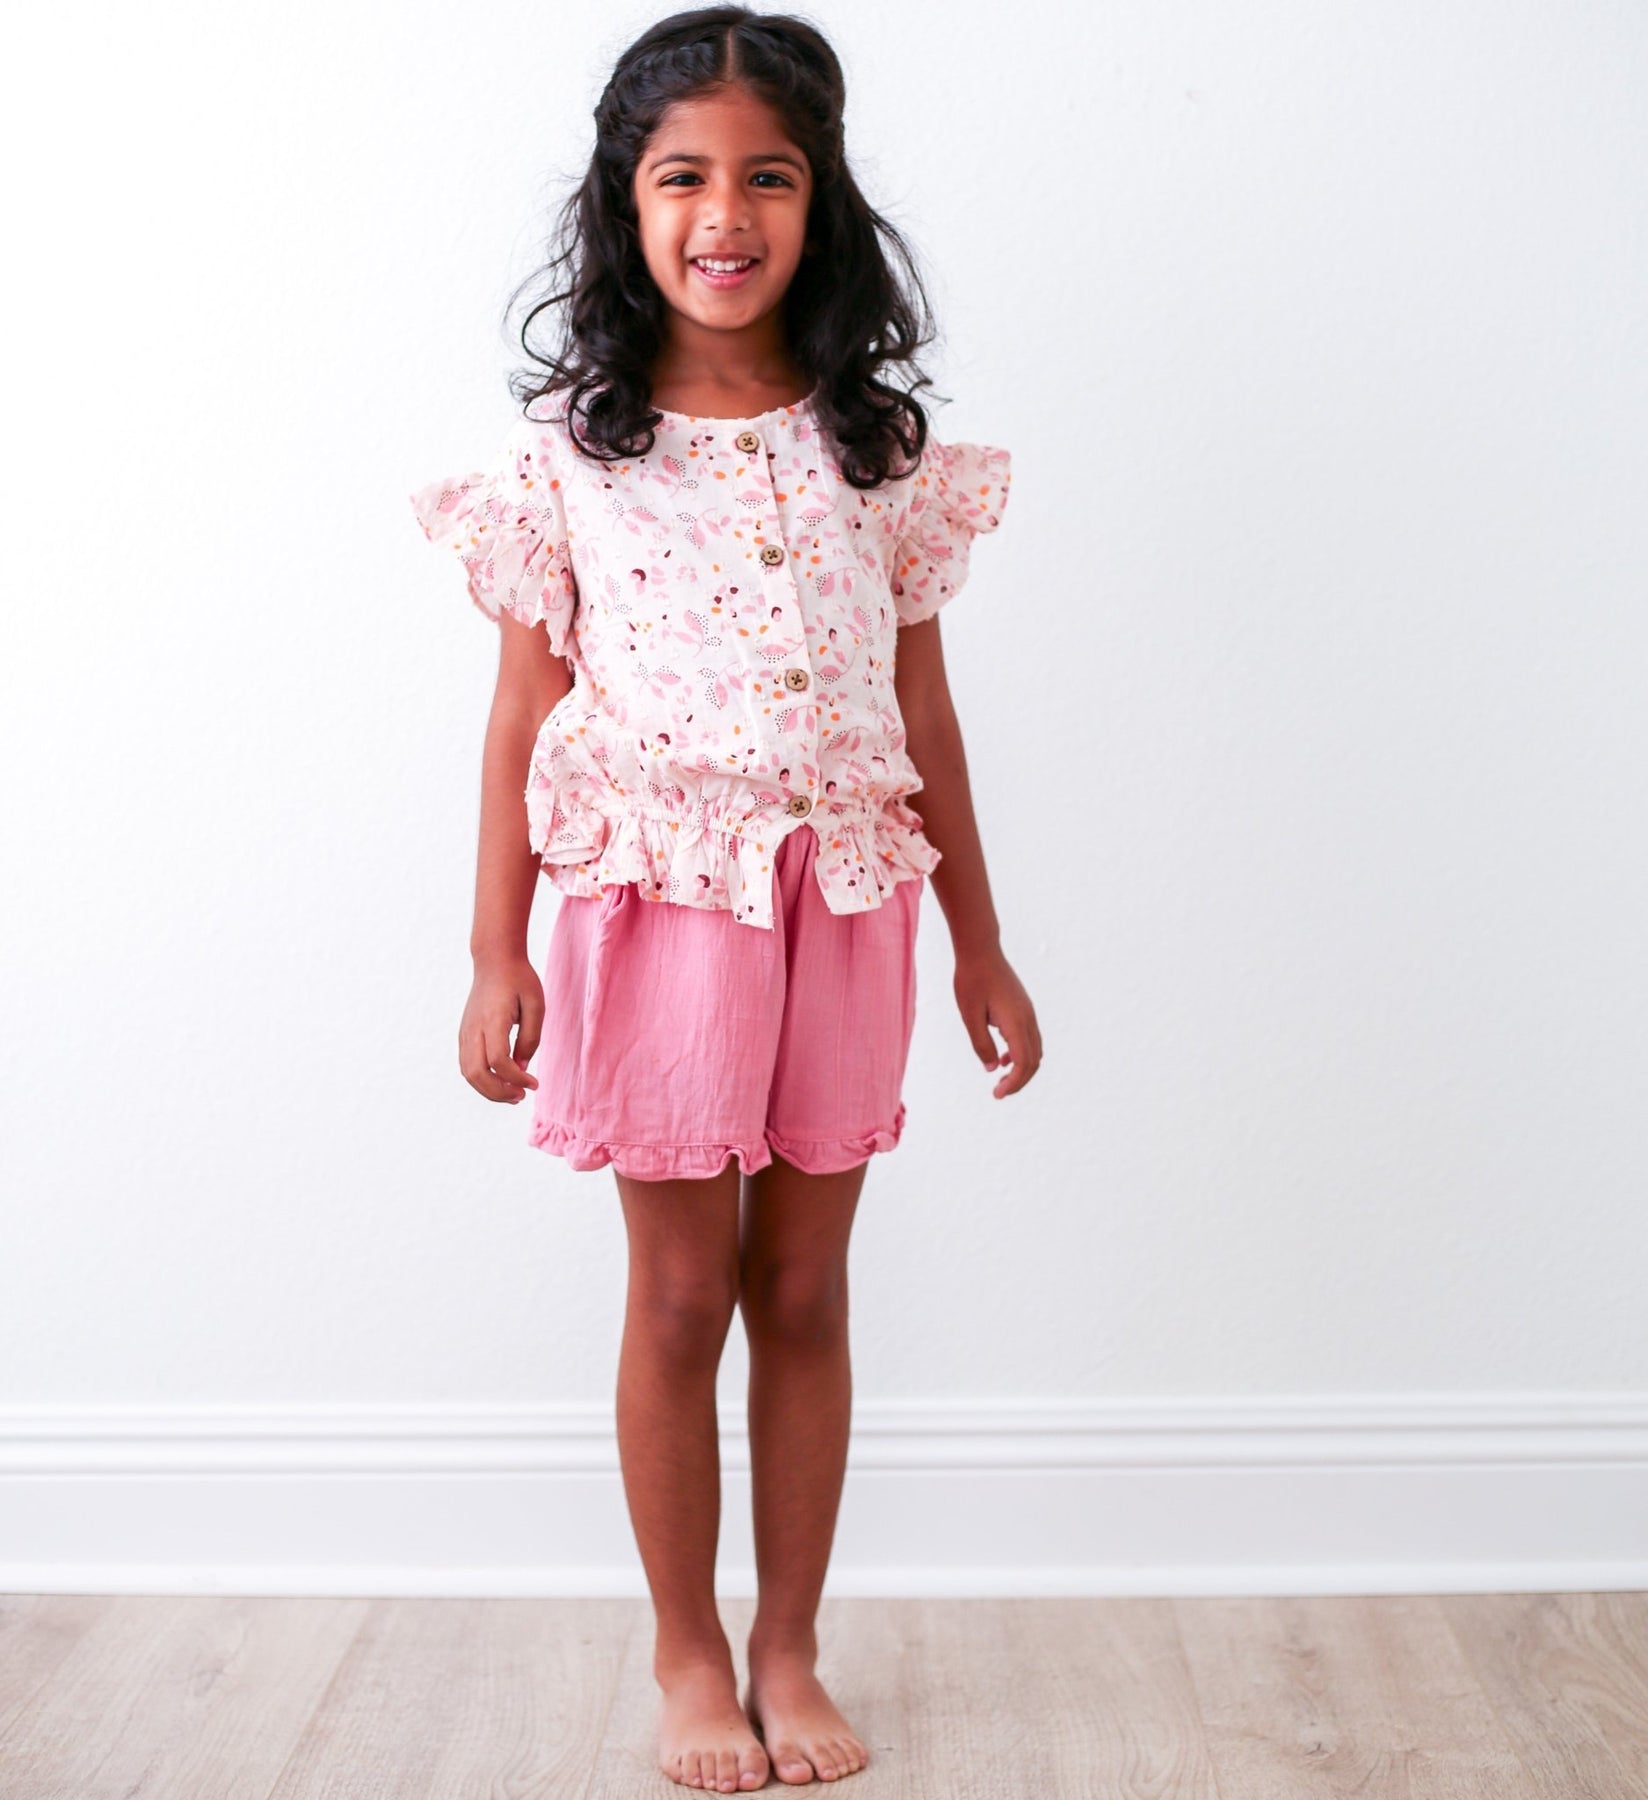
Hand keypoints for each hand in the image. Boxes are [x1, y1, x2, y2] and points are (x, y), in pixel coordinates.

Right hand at [460, 953, 543, 1102]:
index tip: (534, 1084)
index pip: (499, 1061)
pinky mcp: (464, 1034)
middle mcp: (473, 1029)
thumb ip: (530, 1039)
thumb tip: (521, 1069)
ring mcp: (465, 1032)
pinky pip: (467, 1065)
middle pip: (478, 1074)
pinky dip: (481, 1080)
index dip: (516, 1078)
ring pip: (468, 1073)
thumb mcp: (536, 1006)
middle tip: (522, 1096)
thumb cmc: (519, 981)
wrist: (494, 961)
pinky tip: (500, 1082)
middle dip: (500, 1092)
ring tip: (512, 1094)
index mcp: (493, 1019)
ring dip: (489, 1090)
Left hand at [953, 946, 1042, 1097]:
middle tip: (998, 1092)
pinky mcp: (1024, 1009)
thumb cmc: (971, 981)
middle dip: (1019, 1081)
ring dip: (1022, 1068)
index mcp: (1016, 1023)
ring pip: (1035, 1050)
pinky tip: (1002, 1057)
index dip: (1014, 1084)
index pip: (1024, 1063)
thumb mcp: (970, 1016)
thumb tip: (992, 1068)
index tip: (997, 1094)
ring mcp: (1029, 1013)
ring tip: (1000, 1078)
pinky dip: (1021, 1054)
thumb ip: (981, 1044)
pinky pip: (1030, 1038)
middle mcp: (1028, 1019)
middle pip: (1034, 1061)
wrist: (981, 951)